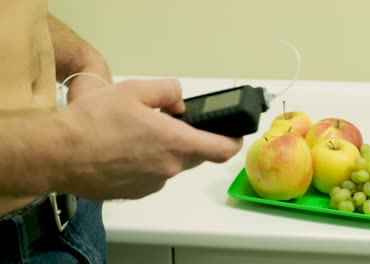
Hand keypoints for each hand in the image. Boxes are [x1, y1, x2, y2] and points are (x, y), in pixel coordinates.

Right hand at [54, 78, 242, 199]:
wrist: (58, 153)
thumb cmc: (93, 122)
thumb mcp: (135, 89)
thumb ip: (168, 91)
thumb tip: (179, 102)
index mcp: (175, 142)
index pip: (221, 149)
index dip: (233, 141)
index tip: (234, 134)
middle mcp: (168, 167)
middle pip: (193, 154)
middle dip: (186, 138)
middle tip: (166, 123)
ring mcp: (152, 183)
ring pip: (170, 164)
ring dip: (162, 150)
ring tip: (135, 135)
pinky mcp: (136, 192)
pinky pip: (151, 175)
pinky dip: (146, 163)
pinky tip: (123, 150)